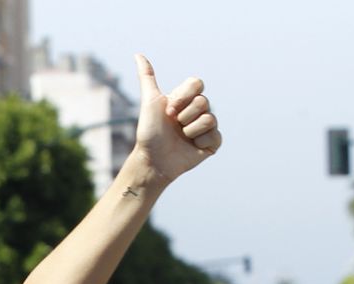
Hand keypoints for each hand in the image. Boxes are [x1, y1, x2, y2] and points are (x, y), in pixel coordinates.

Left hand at [131, 55, 220, 183]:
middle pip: (203, 101)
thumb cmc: (149, 132)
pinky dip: (200, 141)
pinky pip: (215, 135)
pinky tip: (191, 147)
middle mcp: (198, 110)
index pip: (197, 83)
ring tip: (181, 137)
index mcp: (186, 99)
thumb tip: (138, 54)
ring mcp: (206, 127)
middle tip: (174, 126)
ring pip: (209, 118)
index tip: (168, 110)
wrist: (152, 159)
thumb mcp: (149, 101)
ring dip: (190, 130)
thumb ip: (147, 77)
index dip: (183, 97)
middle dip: (184, 115)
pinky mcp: (212, 143)